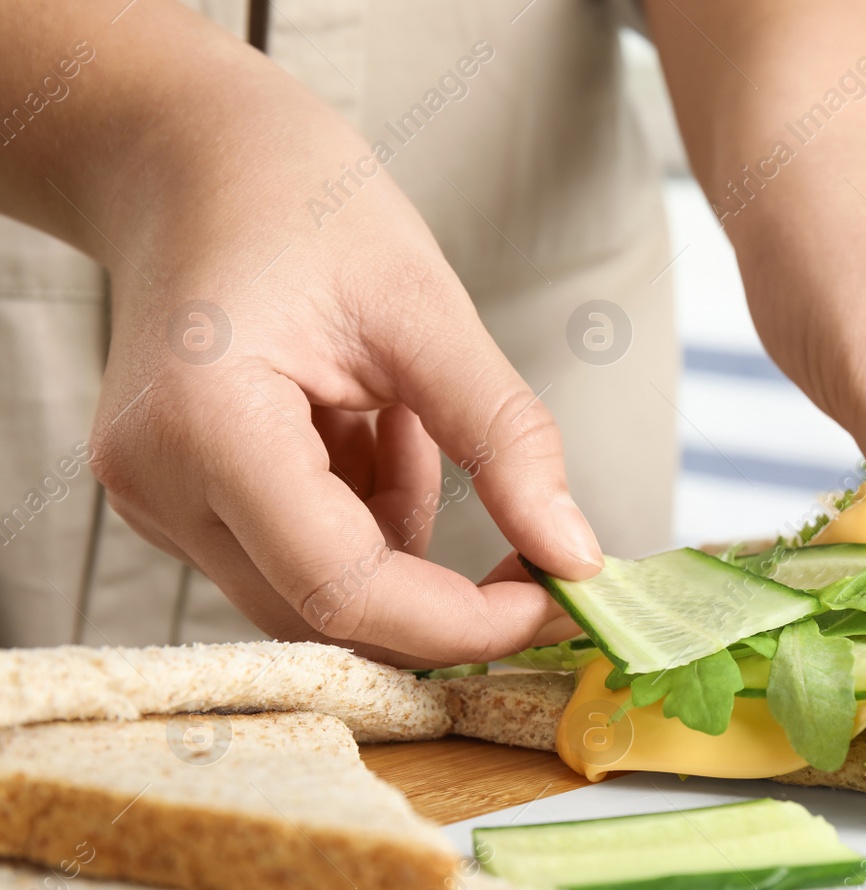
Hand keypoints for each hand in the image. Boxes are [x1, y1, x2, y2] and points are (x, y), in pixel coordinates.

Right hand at [31, 14, 604, 664]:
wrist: (193, 160)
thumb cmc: (303, 204)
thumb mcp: (429, 310)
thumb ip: (506, 440)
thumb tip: (576, 554)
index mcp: (206, 423)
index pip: (341, 587)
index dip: (461, 622)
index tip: (557, 603)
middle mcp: (159, 481)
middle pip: (326, 613)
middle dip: (444, 600)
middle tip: (536, 551)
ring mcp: (158, 499)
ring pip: (318, 594)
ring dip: (401, 543)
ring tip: (403, 419)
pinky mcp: (179, 502)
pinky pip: (299, 557)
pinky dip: (367, 518)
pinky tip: (367, 426)